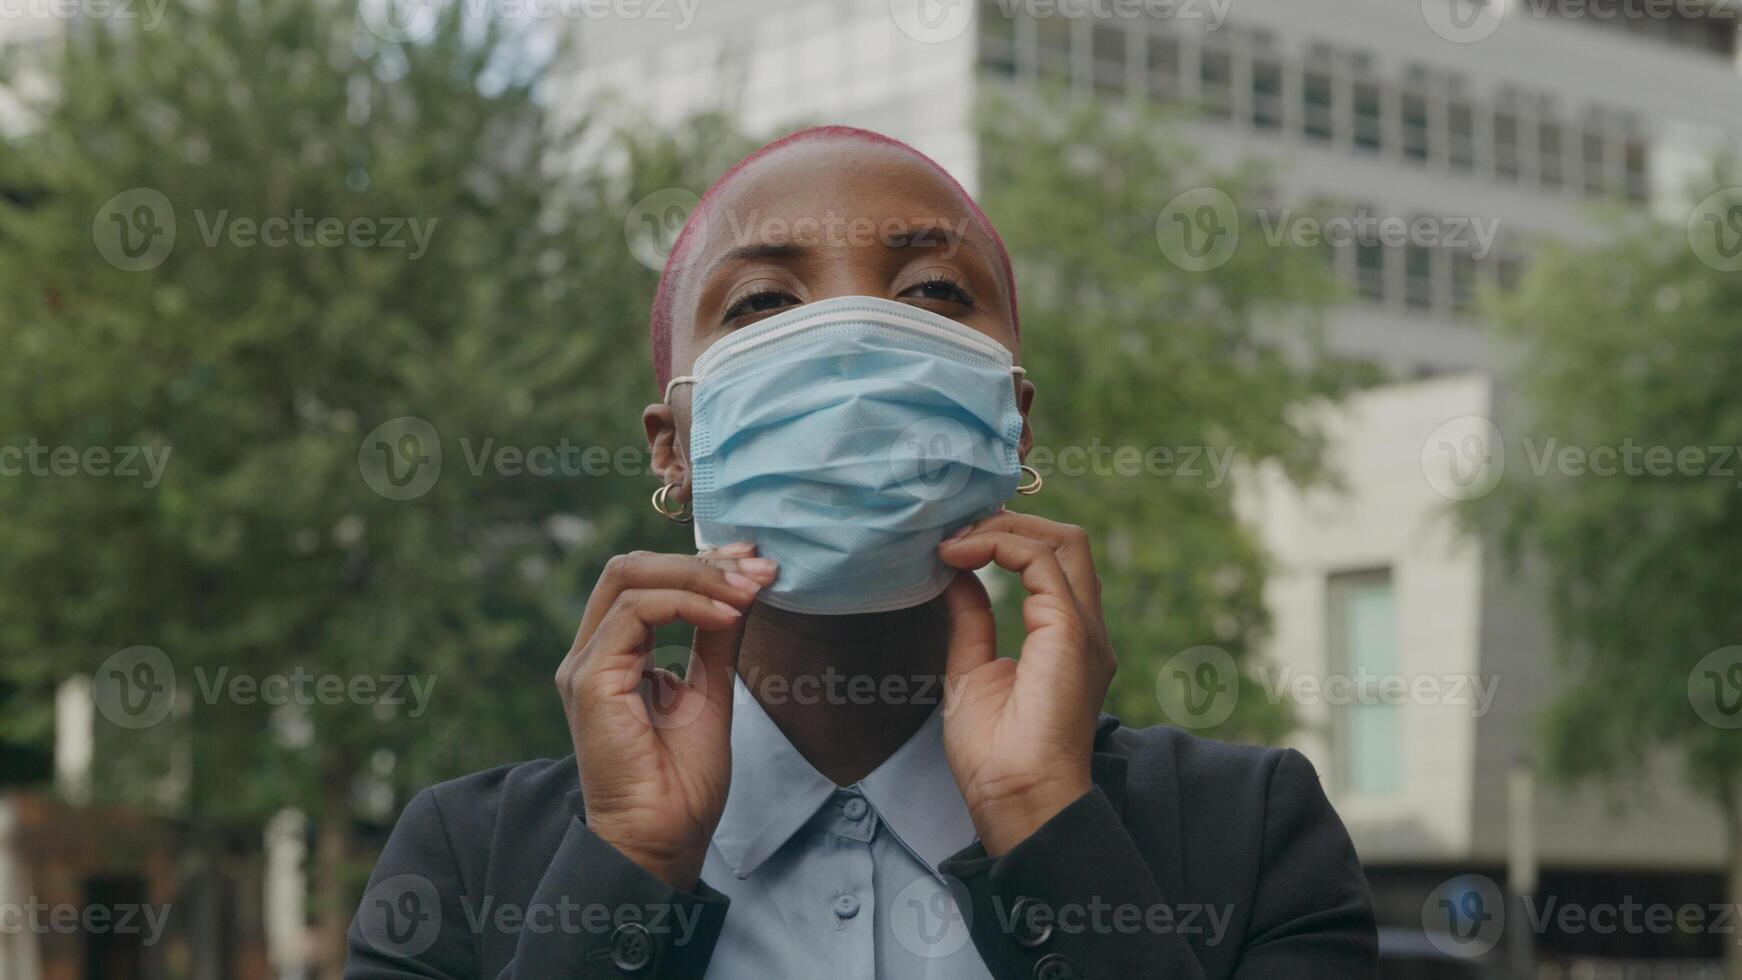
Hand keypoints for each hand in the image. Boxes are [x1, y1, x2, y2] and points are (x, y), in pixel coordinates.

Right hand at [556, 544, 777, 889]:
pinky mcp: (591, 679)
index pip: (646, 580)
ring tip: (750, 591)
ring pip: (632, 577)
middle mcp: (593, 653)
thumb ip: (717, 638)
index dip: (701, 562)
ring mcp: (586, 664)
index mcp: (615, 655)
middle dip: (701, 559)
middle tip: (757, 568)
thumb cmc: (682, 782)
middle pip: (631, 566)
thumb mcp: (711, 691)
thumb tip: (744, 589)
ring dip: (701, 577)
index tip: (754, 563)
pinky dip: (688, 604)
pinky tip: (728, 617)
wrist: (664, 839)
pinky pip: (636, 612)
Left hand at [935, 511, 1115, 855]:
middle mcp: (1083, 627)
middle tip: (955, 529)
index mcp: (1066, 639)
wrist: (1014, 797)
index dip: (1004, 539)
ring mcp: (1082, 627)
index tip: (950, 546)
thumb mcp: (971, 670)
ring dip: (1000, 528)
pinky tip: (957, 555)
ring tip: (952, 540)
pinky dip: (997, 545)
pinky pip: (1040, 560)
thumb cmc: (995, 756)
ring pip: (1060, 540)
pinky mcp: (1069, 629)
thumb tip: (957, 575)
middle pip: (1066, 540)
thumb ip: (972, 619)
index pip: (1050, 562)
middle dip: (1009, 521)